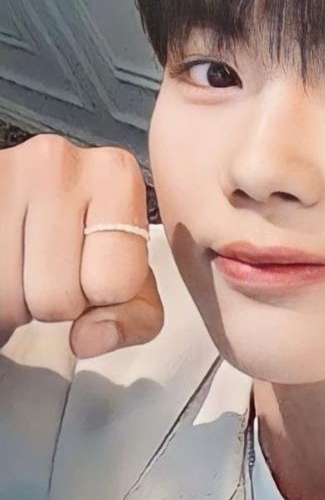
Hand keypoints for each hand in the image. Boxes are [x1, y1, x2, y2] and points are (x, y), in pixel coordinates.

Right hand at [0, 134, 163, 357]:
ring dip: (9, 301)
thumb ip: (135, 317)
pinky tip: (4, 263)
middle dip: (48, 303)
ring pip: (7, 298)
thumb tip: (89, 338)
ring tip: (17, 267)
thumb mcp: (126, 281)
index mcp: (116, 175)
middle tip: (42, 271)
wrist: (19, 210)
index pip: (114, 284)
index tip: (88, 272)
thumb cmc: (81, 246)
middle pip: (56, 297)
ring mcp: (3, 170)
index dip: (100, 297)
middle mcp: (57, 160)